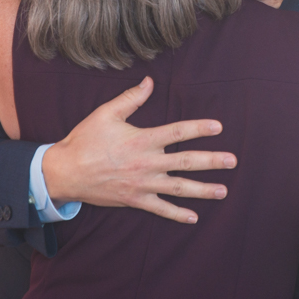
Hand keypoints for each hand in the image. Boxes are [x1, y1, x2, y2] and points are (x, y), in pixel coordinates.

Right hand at [42, 76, 237, 223]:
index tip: (218, 127)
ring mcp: (142, 184)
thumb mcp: (106, 113)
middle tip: (233, 161)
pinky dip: (177, 214)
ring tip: (223, 190)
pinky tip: (194, 217)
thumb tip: (149, 81)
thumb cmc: (85, 140)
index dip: (199, 129)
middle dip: (212, 161)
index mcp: (142, 139)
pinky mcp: (135, 199)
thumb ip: (131, 98)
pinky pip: (160, 209)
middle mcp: (147, 163)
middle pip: (186, 162)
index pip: (177, 132)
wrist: (65, 172)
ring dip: (203, 190)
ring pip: (179, 188)